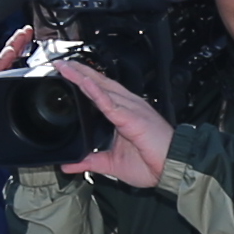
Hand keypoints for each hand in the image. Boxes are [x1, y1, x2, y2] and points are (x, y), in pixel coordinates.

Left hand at [65, 60, 177, 189]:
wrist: (173, 169)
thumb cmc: (152, 164)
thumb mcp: (111, 164)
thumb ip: (90, 162)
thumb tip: (69, 165)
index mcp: (124, 114)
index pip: (100, 92)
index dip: (83, 82)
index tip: (66, 75)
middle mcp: (128, 106)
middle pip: (100, 84)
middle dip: (79, 72)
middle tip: (60, 64)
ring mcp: (131, 109)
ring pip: (102, 88)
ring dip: (83, 77)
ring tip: (66, 68)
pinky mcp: (132, 117)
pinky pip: (110, 102)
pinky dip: (96, 92)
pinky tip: (84, 83)